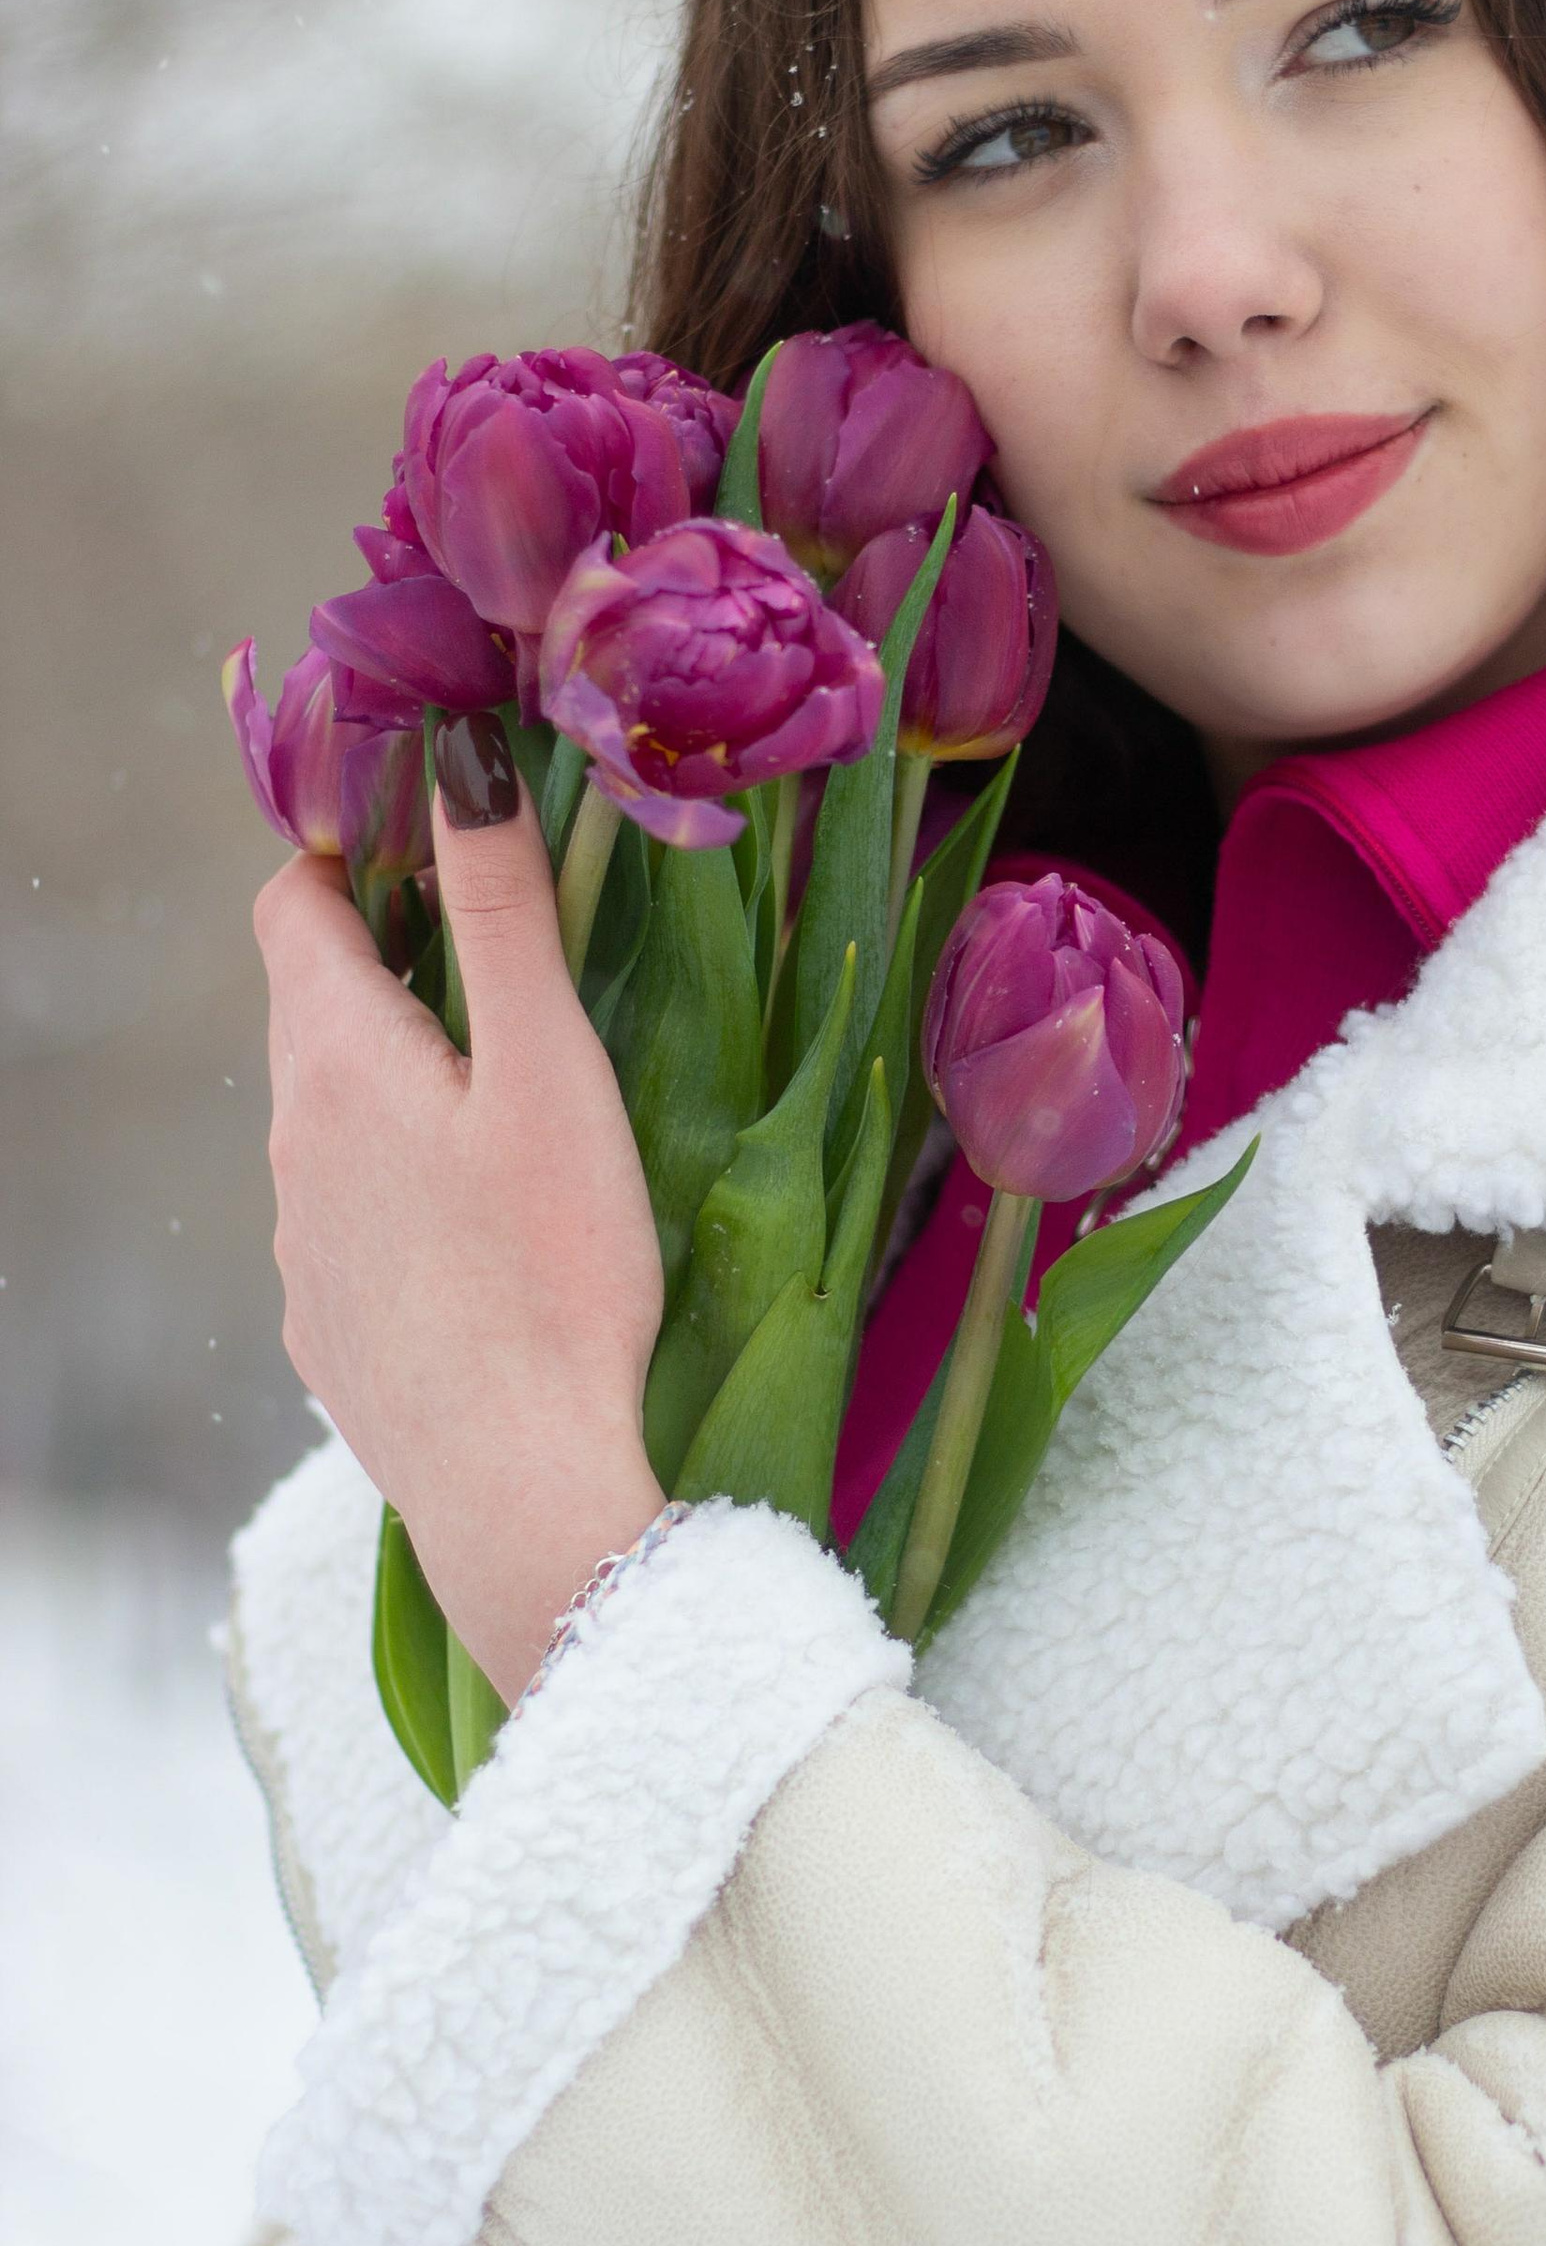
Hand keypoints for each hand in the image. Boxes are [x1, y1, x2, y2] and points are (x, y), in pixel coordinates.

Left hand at [256, 718, 665, 1699]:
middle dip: (390, 963)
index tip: (429, 838)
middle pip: (313, 1011)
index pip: (289, 907)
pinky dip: (405, 1194)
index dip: (347, 853)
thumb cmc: (556, 1272)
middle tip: (502, 956)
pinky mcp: (331, 1331)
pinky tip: (489, 1238)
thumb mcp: (550, 1071)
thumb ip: (504, 910)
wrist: (524, 1491)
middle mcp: (293, 1146)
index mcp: (337, 1062)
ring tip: (512, 1106)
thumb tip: (459, 753)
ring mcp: (301, 1247)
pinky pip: (352, 1224)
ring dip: (401, 1087)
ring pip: (333, 1122)